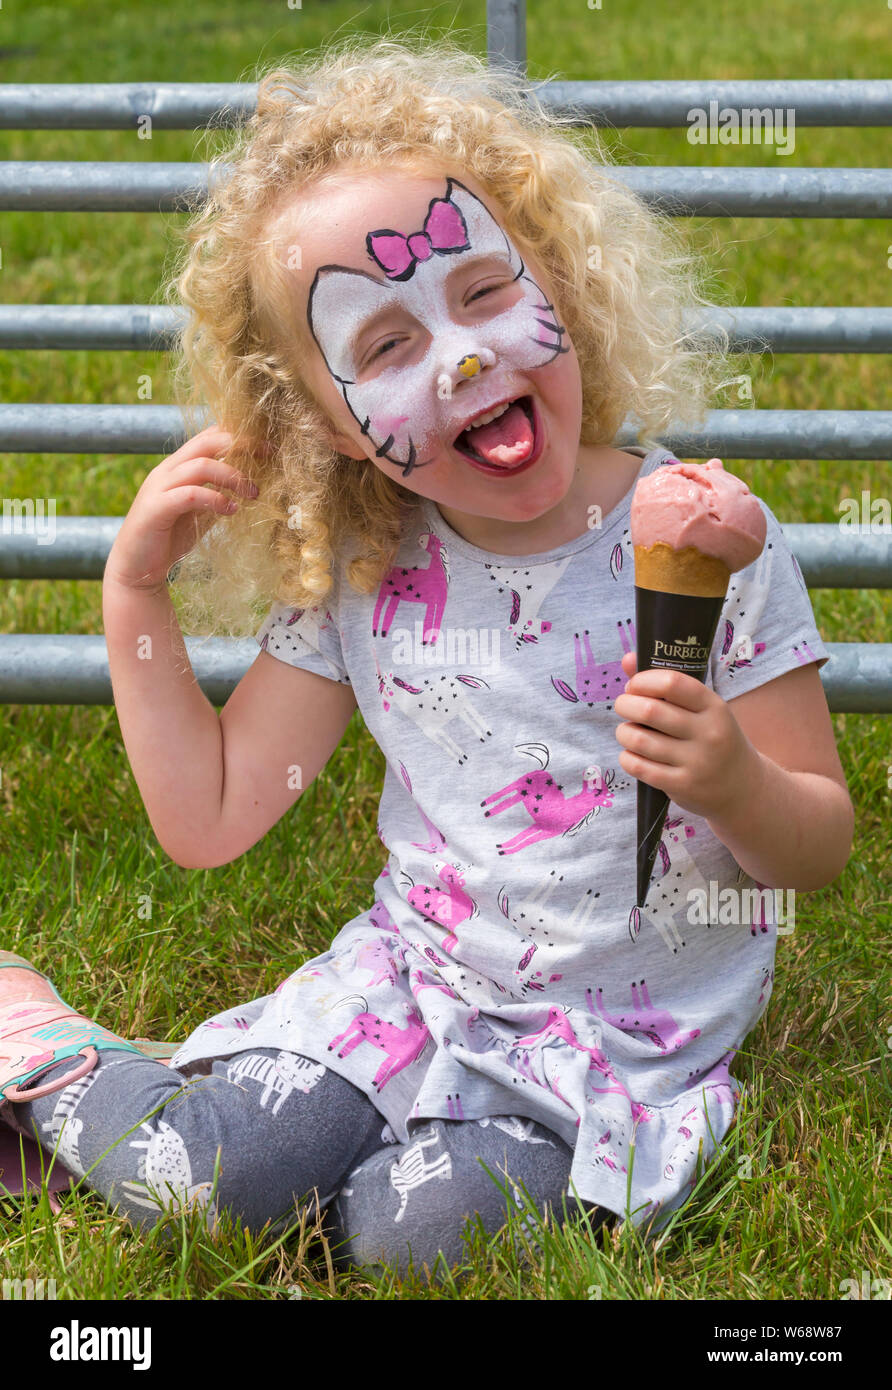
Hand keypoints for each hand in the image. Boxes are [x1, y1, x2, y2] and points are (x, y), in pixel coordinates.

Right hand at [103, 425, 266, 594]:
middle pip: (207, 441)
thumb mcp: (201, 512)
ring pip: (201, 465)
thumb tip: (253, 487)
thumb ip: (219, 495)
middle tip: (269, 457)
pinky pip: (190, 494)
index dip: (240, 435)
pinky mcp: (156, 508)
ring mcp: (159, 487)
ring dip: (233, 476)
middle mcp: (168, 470)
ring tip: (253, 493)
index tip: (269, 447)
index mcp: (178, 466)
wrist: (136, 568)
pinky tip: (231, 510)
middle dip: (242, 444)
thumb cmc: (170, 538)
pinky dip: (215, 499)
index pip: (209, 435)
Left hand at [613, 651, 756, 821]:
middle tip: (624, 706)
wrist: (743, 787)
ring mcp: (697, 762)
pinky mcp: (683, 785)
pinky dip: (627, 758)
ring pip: (639, 740)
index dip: (643, 680)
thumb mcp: (702, 710)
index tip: (634, 685)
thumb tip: (627, 659)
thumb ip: (666, 684)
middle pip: (650, 711)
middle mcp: (708, 733)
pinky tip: (632, 754)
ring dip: (623, 732)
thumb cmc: (713, 738)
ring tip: (627, 731)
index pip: (672, 683)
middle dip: (625, 705)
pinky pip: (639, 767)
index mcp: (714, 706)